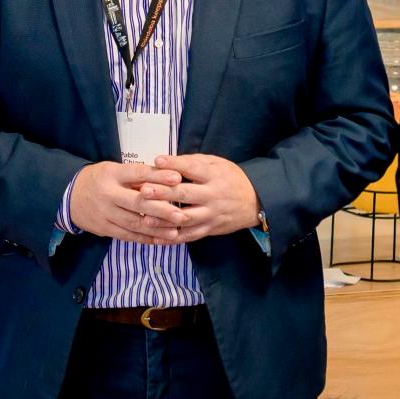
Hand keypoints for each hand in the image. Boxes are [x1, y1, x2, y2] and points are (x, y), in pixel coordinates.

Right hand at [69, 161, 186, 242]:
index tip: (177, 178)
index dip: (158, 176)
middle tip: (180, 214)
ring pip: (134, 222)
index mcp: (112, 174)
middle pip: (138, 202)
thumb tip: (165, 177)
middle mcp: (108, 194)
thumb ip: (135, 175)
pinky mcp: (104, 228)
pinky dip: (145, 238)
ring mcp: (105, 213)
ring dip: (157, 228)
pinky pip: (127, 235)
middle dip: (161, 209)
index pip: (138, 174)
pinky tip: (160, 239)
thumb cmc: (97, 179)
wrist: (67, 196)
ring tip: (175, 231)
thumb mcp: (112, 169)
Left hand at [143, 155, 261, 242]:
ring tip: (145, 218)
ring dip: (164, 219)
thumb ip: (195, 161)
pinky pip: (190, 236)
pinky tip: (157, 238)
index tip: (157, 160)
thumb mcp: (218, 163)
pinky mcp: (210, 229)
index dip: (175, 164)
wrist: (255, 202)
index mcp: (214, 175)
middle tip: (144, 190)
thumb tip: (169, 161)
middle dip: (163, 193)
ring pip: (185, 218)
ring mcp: (211, 214)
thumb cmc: (232, 179)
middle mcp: (212, 195)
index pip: (192, 168)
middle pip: (185, 194)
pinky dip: (173, 238)